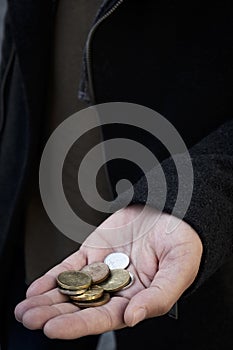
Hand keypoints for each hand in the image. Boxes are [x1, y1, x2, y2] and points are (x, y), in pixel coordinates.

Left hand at [15, 205, 202, 338]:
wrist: (171, 210)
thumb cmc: (181, 241)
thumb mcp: (179, 268)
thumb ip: (159, 296)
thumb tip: (132, 318)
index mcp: (137, 299)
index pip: (105, 318)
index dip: (79, 325)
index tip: (54, 329)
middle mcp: (117, 290)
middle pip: (82, 307)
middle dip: (54, 314)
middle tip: (30, 319)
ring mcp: (102, 271)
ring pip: (72, 290)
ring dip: (48, 299)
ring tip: (25, 309)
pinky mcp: (93, 252)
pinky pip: (71, 267)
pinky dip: (53, 278)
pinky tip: (37, 288)